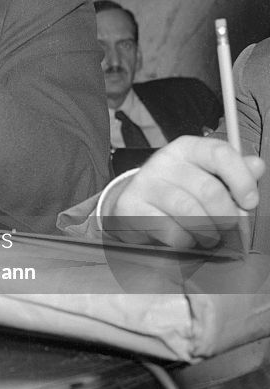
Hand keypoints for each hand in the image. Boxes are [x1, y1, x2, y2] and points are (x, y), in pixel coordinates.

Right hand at [103, 136, 263, 248]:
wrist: (136, 204)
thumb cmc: (180, 190)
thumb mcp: (208, 175)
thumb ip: (236, 172)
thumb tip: (256, 166)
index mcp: (188, 148)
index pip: (220, 153)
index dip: (241, 179)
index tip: (250, 201)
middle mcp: (164, 161)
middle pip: (209, 190)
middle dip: (227, 216)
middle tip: (230, 228)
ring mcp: (145, 183)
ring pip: (189, 212)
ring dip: (208, 232)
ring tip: (210, 238)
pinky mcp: (131, 206)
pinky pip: (168, 230)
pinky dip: (184, 240)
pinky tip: (186, 239)